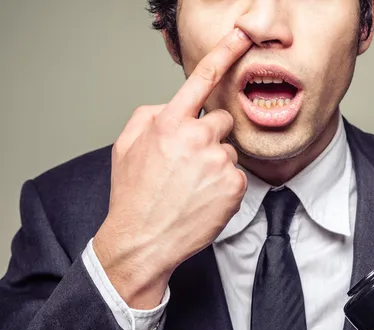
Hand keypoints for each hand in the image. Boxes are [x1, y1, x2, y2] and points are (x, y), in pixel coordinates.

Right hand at [93, 28, 251, 308]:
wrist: (143, 242)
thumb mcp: (126, 147)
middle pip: (221, 122)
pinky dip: (225, 186)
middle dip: (209, 137)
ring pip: (228, 151)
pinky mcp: (234, 186)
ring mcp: (218, 162)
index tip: (242, 37)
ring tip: (192, 187)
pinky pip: (237, 175)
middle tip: (189, 164)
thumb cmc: (134, 196)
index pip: (201, 80)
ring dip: (216, 164)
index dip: (224, 54)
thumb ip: (149, 116)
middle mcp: (197, 138)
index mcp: (169, 124)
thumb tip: (171, 106)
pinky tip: (204, 199)